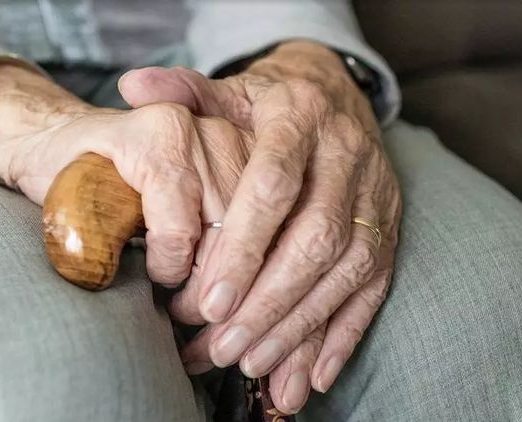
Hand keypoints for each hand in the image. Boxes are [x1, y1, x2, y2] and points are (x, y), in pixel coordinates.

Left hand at [120, 41, 401, 412]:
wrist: (336, 94)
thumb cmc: (268, 103)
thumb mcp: (228, 89)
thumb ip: (183, 91)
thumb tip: (131, 85)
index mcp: (299, 119)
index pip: (273, 186)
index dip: (243, 245)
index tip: (208, 300)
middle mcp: (348, 156)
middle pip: (316, 237)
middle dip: (269, 299)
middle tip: (223, 346)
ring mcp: (376, 195)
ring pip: (348, 268)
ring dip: (302, 324)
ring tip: (253, 365)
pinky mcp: (390, 227)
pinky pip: (376, 285)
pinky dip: (346, 332)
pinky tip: (313, 373)